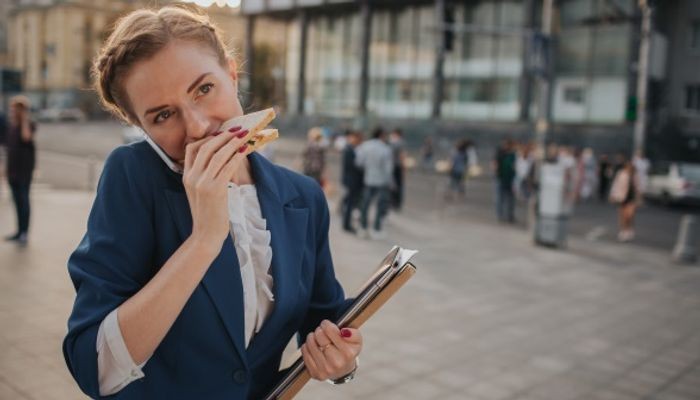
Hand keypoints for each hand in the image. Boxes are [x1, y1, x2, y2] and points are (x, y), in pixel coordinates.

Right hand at [183, 126, 247, 250]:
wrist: (205, 235)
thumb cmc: (208, 214)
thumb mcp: (200, 193)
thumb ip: (204, 177)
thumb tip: (221, 160)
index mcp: (186, 177)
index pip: (191, 149)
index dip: (207, 139)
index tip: (221, 134)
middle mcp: (192, 177)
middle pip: (206, 147)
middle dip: (222, 136)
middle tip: (236, 129)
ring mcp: (202, 183)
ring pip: (218, 154)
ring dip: (233, 142)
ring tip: (244, 135)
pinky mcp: (215, 189)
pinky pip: (228, 166)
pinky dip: (237, 156)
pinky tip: (245, 150)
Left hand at [301, 320, 361, 380]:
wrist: (343, 371)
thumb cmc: (347, 352)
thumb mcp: (356, 341)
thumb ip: (354, 333)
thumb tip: (344, 331)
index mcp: (348, 353)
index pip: (330, 330)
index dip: (326, 324)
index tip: (326, 325)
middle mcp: (337, 363)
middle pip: (319, 336)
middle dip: (319, 330)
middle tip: (321, 331)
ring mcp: (325, 369)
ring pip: (310, 343)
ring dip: (312, 337)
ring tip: (316, 338)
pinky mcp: (315, 373)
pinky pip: (304, 353)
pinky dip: (307, 347)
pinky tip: (313, 347)